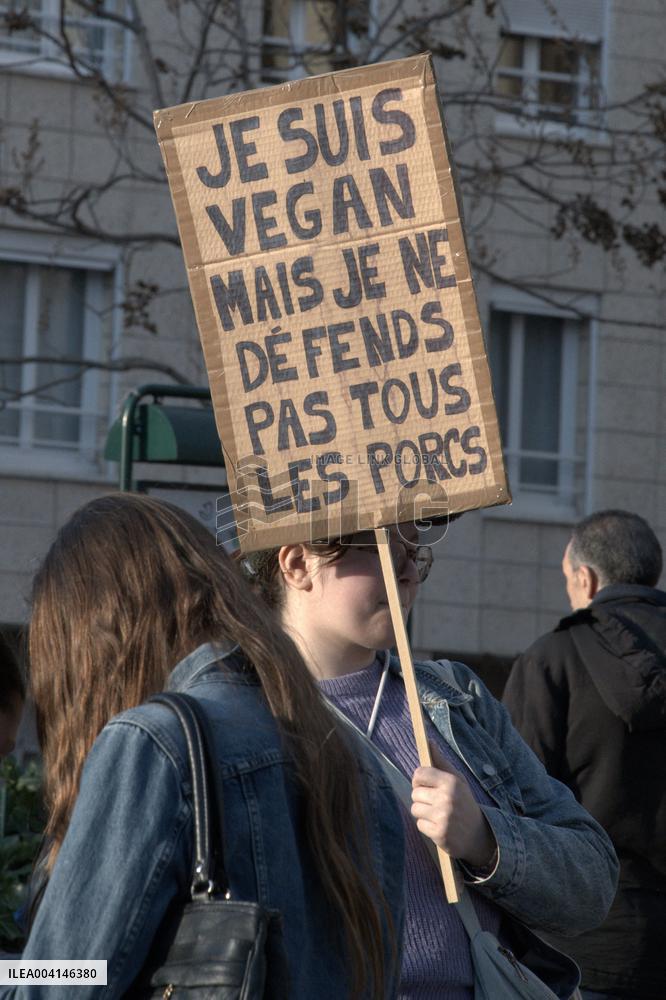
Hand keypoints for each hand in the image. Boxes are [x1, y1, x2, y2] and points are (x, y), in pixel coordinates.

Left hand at [411, 742, 496, 868]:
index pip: (419, 774)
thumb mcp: (457, 780)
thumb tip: (428, 742)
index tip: (425, 784)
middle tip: (436, 802)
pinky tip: (439, 826)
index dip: (419, 780)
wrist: (479, 834)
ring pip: (415, 809)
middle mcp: (446, 799)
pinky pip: (419, 824)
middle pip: (415, 793)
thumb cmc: (464, 802)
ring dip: (423, 812)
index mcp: (451, 782)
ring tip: (437, 814)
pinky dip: (426, 826)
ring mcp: (443, 817)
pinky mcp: (439, 834)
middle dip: (422, 798)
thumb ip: (440, 761)